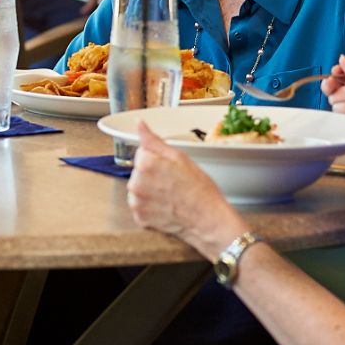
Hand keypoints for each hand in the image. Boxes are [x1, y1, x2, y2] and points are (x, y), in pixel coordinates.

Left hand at [127, 120, 242, 258]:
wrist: (208, 221)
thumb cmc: (199, 189)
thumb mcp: (180, 157)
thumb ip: (154, 140)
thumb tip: (139, 124)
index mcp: (146, 163)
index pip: (142, 152)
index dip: (158, 159)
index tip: (170, 168)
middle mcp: (136, 183)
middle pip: (139, 171)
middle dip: (152, 174)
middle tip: (173, 182)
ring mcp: (137, 203)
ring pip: (138, 188)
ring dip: (150, 190)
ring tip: (170, 196)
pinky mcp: (140, 218)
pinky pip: (141, 206)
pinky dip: (150, 206)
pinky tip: (166, 207)